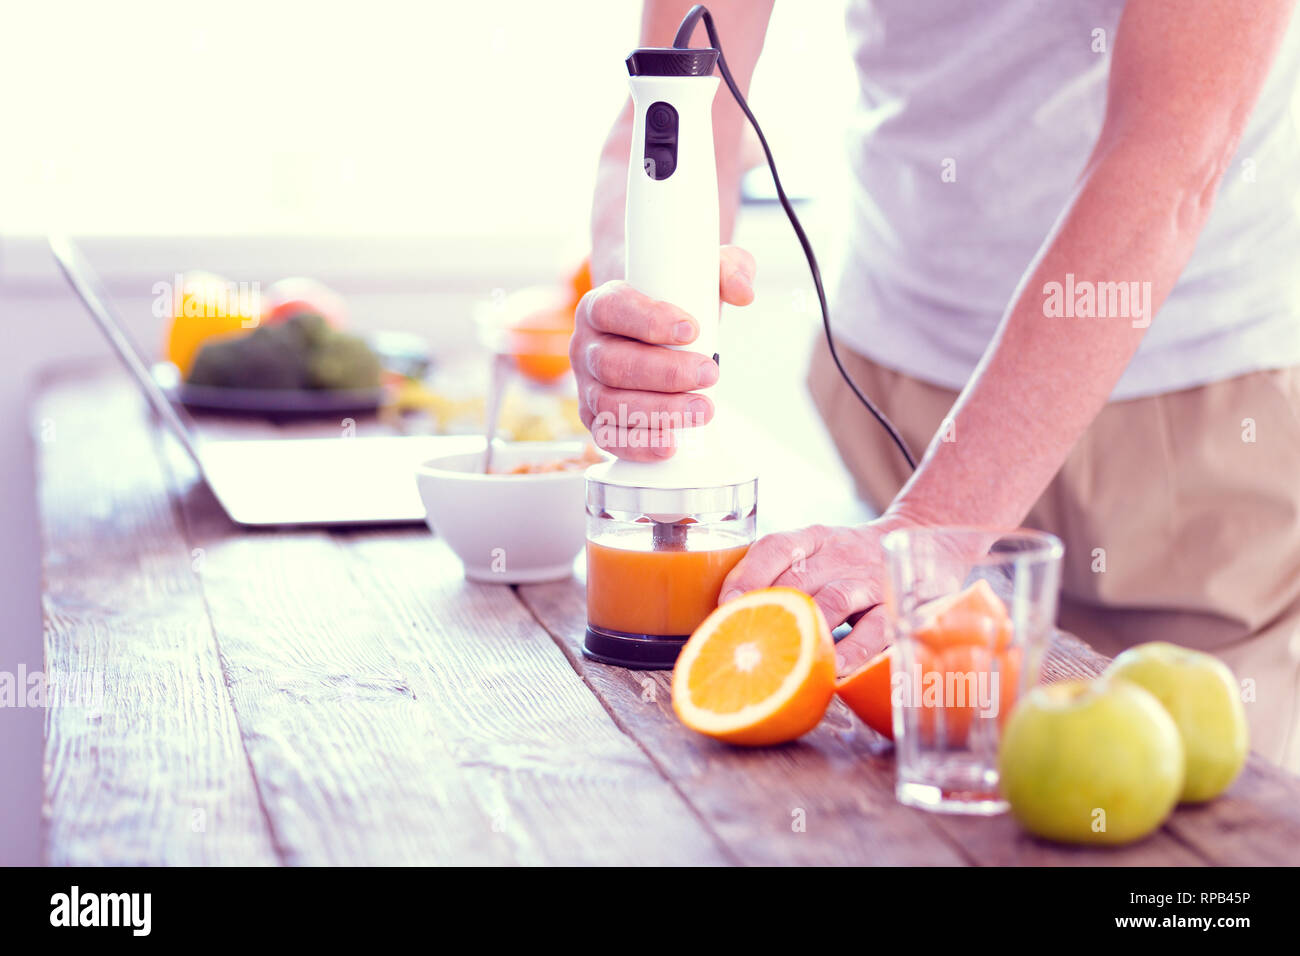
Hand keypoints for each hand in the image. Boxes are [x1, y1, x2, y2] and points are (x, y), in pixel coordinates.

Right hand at [570, 245, 755, 460]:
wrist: (652, 333)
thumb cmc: (675, 305)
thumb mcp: (701, 275)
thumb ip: (728, 269)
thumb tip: (743, 293)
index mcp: (599, 305)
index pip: (612, 309)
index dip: (648, 320)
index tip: (692, 329)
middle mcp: (586, 346)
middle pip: (613, 363)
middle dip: (665, 373)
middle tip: (710, 373)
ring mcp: (587, 386)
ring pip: (610, 403)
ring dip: (659, 411)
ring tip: (703, 409)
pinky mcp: (597, 419)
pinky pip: (609, 437)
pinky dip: (639, 444)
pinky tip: (671, 444)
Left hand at [718, 513, 918, 673]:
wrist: (919, 543)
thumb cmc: (846, 563)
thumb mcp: (818, 554)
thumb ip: (782, 576)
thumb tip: (731, 618)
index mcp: (814, 539)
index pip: (776, 547)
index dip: (749, 574)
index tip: (727, 603)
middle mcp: (840, 555)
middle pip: (800, 578)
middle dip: (769, 610)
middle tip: (745, 642)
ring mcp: (869, 580)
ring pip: (834, 600)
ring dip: (807, 628)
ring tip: (784, 656)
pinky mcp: (893, 607)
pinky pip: (873, 630)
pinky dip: (853, 651)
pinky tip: (832, 669)